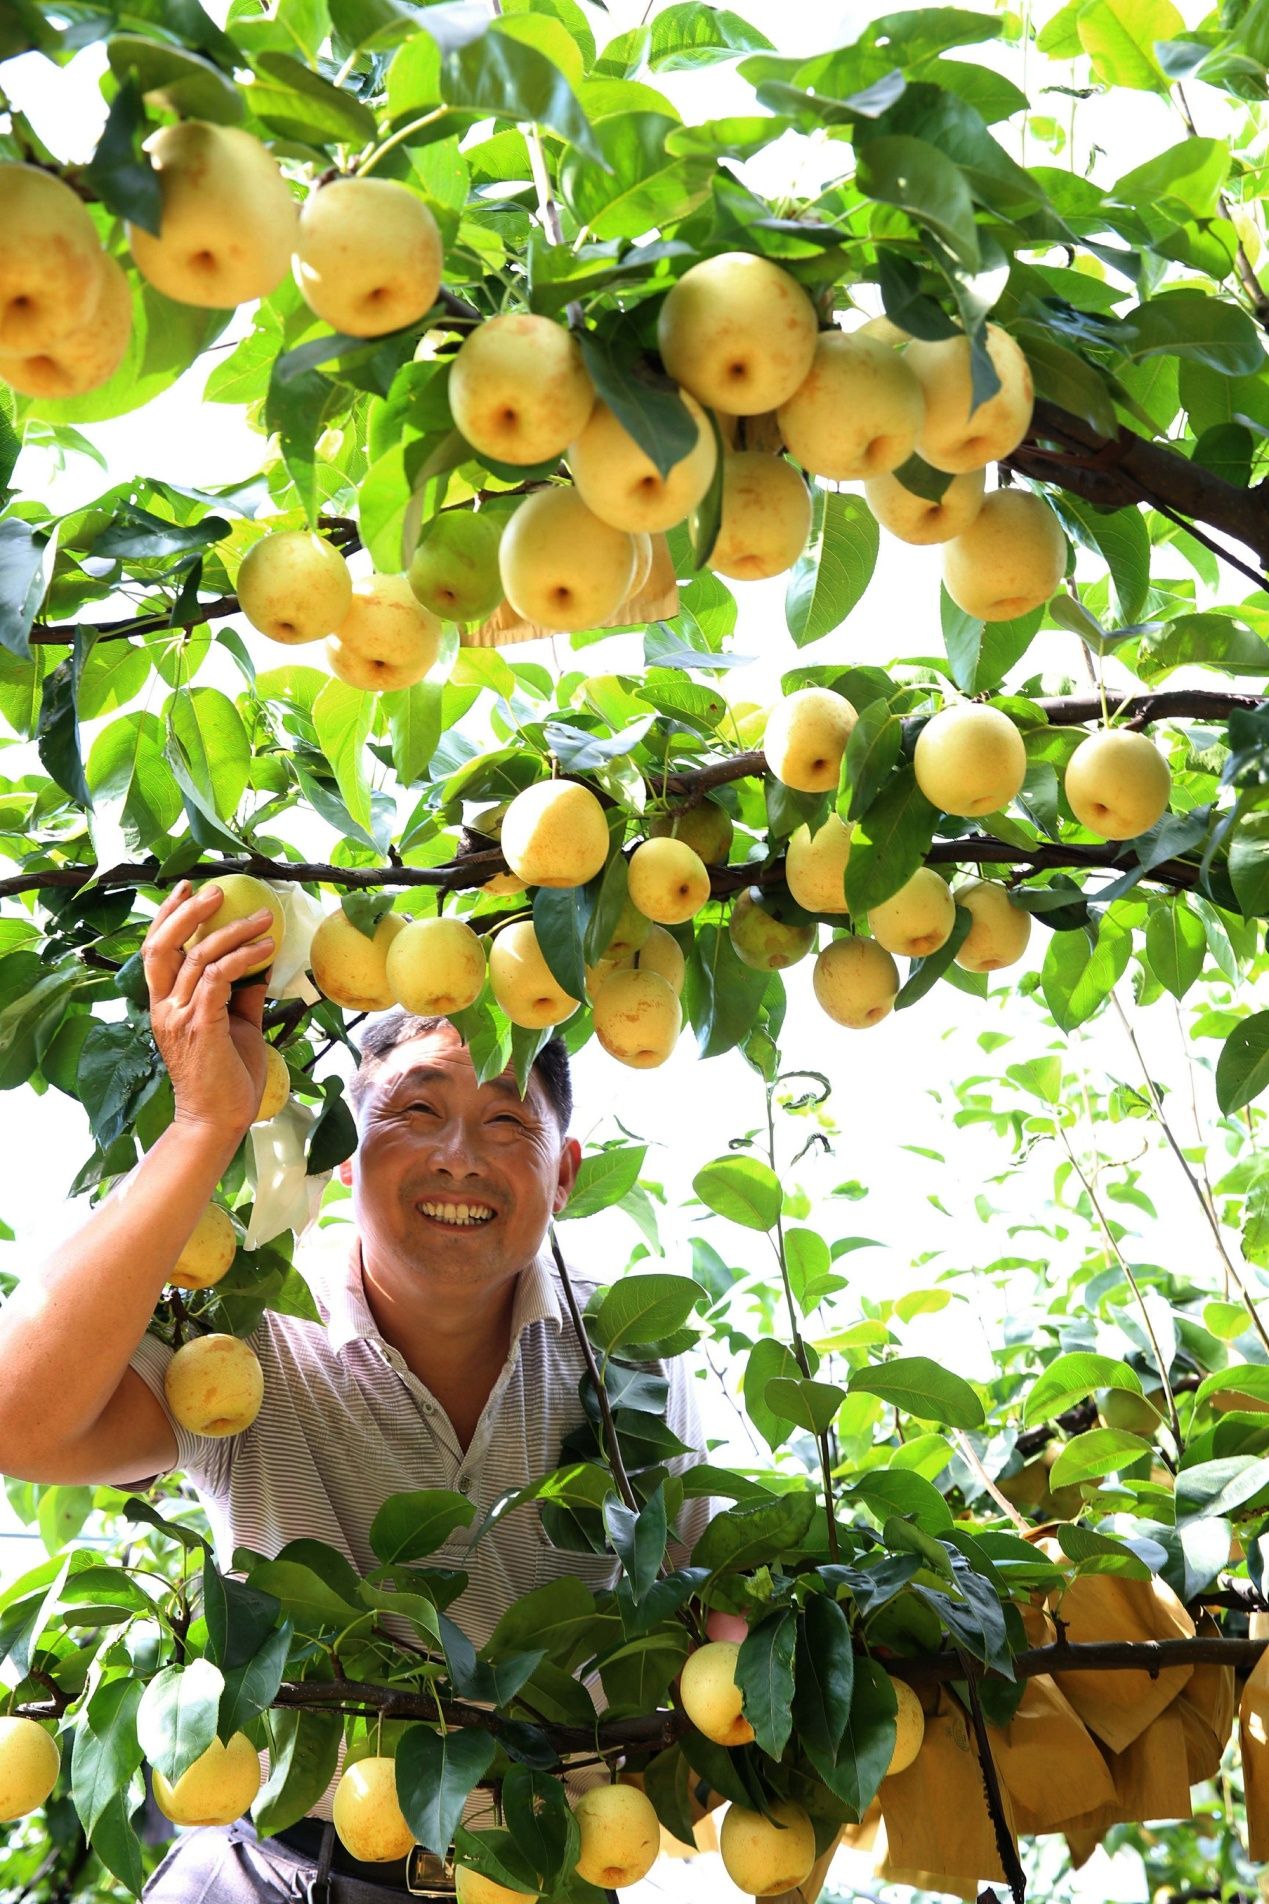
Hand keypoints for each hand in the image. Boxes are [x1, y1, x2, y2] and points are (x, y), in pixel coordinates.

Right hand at [143, 880, 275, 1142]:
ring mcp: (180, 1017)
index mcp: (165, 1005)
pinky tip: (266, 949)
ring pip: (198, 957)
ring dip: (234, 931)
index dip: (167, 917)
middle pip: (162, 946)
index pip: (155, 951)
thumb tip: (259, 963)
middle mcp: (164, 1007)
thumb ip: (241, 994)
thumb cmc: (227, 1077)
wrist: (219, 1121)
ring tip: (265, 918)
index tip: (185, 890)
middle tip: (216, 891)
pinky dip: (242, 958)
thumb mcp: (235, 1026)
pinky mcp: (201, 1026)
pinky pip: (218, 979)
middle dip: (188, 913)